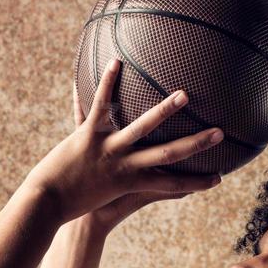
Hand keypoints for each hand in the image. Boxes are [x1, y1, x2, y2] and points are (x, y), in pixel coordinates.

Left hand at [27, 58, 223, 224]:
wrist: (46, 204)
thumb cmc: (77, 205)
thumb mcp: (107, 201)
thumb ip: (129, 191)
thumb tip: (137, 184)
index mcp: (133, 184)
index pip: (173, 187)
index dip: (197, 184)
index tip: (220, 178)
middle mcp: (125, 167)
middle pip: (168, 155)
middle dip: (196, 144)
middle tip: (220, 132)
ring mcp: (107, 150)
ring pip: (141, 128)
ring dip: (163, 111)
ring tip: (184, 95)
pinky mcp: (86, 136)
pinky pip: (99, 106)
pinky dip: (107, 83)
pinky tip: (116, 61)